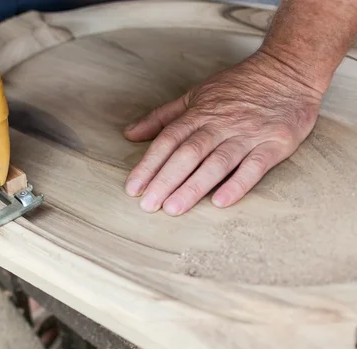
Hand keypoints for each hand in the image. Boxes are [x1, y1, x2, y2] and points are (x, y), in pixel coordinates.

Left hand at [123, 50, 322, 215]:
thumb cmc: (238, 87)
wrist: (289, 70)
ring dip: (194, 186)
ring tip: (173, 208)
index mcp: (200, 113)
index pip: (168, 140)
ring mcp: (248, 134)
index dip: (149, 164)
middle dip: (165, 180)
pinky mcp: (275, 143)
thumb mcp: (196, 95)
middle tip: (148, 205)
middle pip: (188, 153)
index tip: (133, 188)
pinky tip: (220, 202)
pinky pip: (255, 166)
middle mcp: (221, 123)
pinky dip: (238, 183)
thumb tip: (129, 133)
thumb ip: (162, 117)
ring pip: (217, 162)